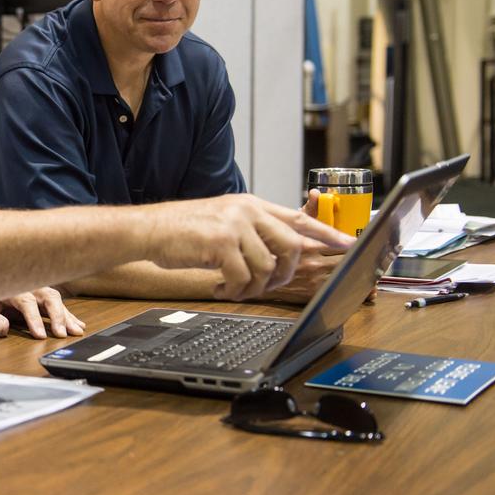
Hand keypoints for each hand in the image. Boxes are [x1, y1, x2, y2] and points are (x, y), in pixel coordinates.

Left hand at [0, 288, 83, 338]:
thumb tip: (3, 328)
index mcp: (7, 287)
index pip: (26, 301)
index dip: (34, 318)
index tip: (40, 335)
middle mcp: (24, 286)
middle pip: (47, 295)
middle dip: (57, 314)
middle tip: (62, 333)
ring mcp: (32, 292)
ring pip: (54, 299)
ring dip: (66, 315)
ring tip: (76, 331)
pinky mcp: (36, 300)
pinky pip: (55, 305)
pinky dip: (68, 315)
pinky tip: (78, 325)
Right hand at [145, 194, 352, 300]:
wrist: (147, 229)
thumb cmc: (181, 230)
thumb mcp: (222, 220)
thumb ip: (250, 229)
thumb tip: (277, 253)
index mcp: (251, 204)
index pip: (298, 216)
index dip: (325, 231)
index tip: (347, 243)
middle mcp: (247, 210)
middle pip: (291, 245)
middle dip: (285, 273)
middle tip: (267, 284)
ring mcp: (234, 224)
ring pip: (267, 266)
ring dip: (253, 286)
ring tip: (233, 288)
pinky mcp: (220, 242)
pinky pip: (243, 277)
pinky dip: (234, 290)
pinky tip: (219, 288)